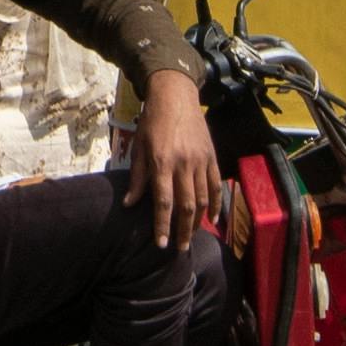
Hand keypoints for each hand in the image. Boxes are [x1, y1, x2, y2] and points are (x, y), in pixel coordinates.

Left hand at [131, 70, 222, 249]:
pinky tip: (213, 219)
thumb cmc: (152, 122)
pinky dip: (217, 204)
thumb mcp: (139, 147)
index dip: (162, 225)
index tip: (161, 244)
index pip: (164, 202)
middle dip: (183, 231)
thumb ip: (137, 178)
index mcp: (162, 163)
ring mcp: (201, 161)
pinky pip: (216, 185)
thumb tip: (129, 204)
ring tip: (191, 236)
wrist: (176, 96)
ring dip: (198, 221)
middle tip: (179, 248)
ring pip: (204, 199)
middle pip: (187, 206)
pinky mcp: (212, 157)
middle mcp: (184, 164)